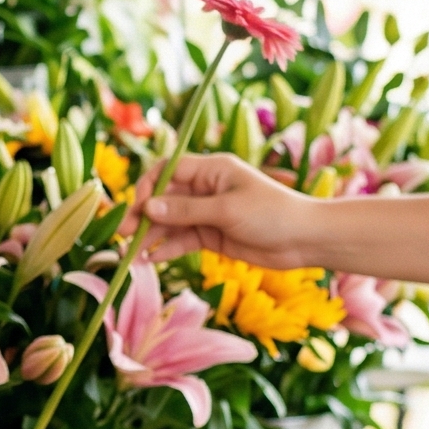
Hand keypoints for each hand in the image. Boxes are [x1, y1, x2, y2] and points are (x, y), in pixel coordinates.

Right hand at [138, 153, 325, 264]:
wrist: (304, 240)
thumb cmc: (271, 213)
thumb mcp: (226, 210)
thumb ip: (186, 210)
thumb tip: (148, 206)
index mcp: (212, 170)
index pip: (168, 171)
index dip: (148, 188)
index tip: (137, 209)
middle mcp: (206, 188)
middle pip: (164, 198)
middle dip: (143, 214)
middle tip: (124, 234)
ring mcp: (207, 213)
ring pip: (170, 221)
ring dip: (151, 234)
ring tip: (132, 252)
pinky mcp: (212, 235)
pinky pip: (181, 239)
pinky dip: (166, 248)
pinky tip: (152, 258)